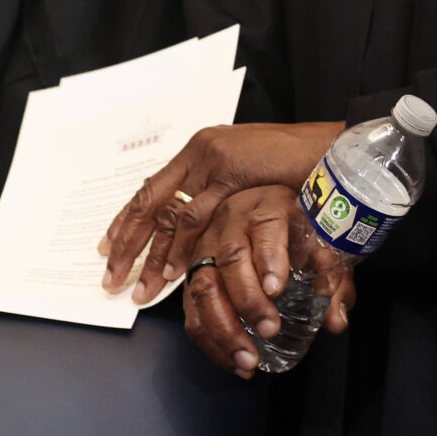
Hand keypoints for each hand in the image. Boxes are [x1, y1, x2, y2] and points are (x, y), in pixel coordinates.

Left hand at [100, 120, 342, 300]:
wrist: (329, 145)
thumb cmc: (296, 162)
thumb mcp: (250, 173)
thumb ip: (224, 191)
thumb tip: (206, 222)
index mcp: (200, 151)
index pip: (153, 188)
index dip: (127, 220)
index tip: (107, 247)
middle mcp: (199, 152)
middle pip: (150, 202)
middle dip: (127, 244)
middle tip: (111, 277)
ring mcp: (214, 161)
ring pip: (169, 214)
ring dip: (153, 256)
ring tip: (142, 289)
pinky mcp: (231, 172)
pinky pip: (197, 216)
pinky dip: (183, 247)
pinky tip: (176, 271)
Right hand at [181, 188, 358, 379]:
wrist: (261, 211)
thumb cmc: (295, 230)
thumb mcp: (319, 245)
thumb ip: (332, 280)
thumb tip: (336, 321)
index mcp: (267, 208)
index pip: (266, 226)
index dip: (269, 257)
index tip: (277, 288)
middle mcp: (231, 224)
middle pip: (230, 258)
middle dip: (248, 299)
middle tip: (269, 329)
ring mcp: (205, 249)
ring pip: (203, 287)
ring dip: (223, 328)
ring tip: (247, 359)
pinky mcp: (192, 275)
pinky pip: (192, 310)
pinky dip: (209, 340)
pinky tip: (231, 361)